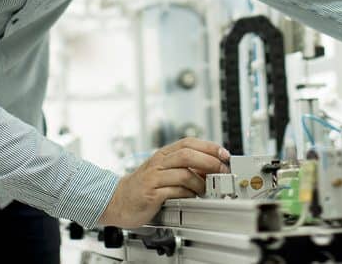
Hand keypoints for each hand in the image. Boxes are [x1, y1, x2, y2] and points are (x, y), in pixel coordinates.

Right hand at [97, 138, 230, 228]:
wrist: (117, 200)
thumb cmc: (143, 186)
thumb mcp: (163, 171)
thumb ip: (183, 167)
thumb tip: (210, 168)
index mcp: (163, 154)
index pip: (190, 142)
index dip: (209, 147)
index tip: (224, 154)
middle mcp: (159, 162)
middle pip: (188, 154)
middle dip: (210, 162)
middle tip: (222, 171)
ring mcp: (154, 177)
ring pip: (184, 172)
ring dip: (200, 182)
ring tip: (206, 189)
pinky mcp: (151, 193)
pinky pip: (175, 191)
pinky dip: (188, 194)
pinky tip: (191, 197)